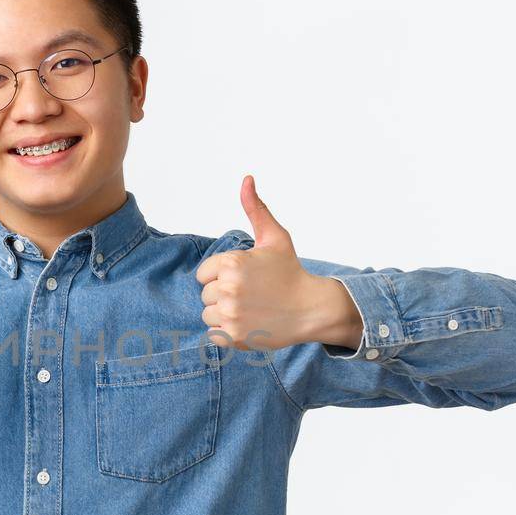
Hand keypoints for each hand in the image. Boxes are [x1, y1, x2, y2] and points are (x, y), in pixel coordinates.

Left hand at [194, 175, 362, 351]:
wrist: (311, 308)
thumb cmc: (290, 272)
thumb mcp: (275, 237)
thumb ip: (255, 209)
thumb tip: (246, 179)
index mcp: (231, 263)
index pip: (204, 274)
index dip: (222, 276)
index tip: (245, 279)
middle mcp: (228, 288)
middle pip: (206, 295)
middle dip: (224, 295)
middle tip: (251, 295)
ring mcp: (230, 314)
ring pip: (208, 314)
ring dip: (224, 314)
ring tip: (250, 309)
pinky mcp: (233, 335)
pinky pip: (214, 334)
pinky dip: (227, 331)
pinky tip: (248, 323)